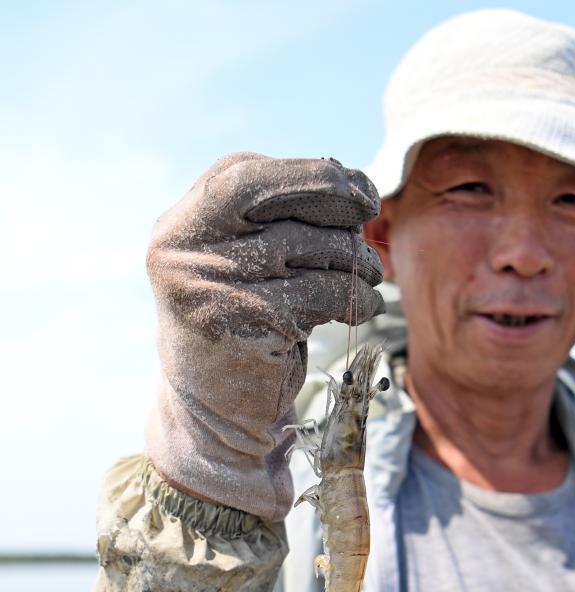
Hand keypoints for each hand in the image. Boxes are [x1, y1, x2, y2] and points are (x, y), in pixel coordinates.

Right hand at [145, 153, 384, 520]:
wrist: (217, 413)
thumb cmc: (249, 324)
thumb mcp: (248, 259)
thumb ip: (280, 218)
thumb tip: (354, 184)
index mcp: (184, 221)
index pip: (250, 174)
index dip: (312, 174)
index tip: (358, 189)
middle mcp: (185, 245)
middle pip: (276, 195)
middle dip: (336, 198)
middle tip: (369, 215)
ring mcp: (211, 282)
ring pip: (312, 245)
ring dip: (356, 260)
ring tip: (368, 277)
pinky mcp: (247, 321)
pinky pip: (325, 291)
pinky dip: (358, 297)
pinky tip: (363, 307)